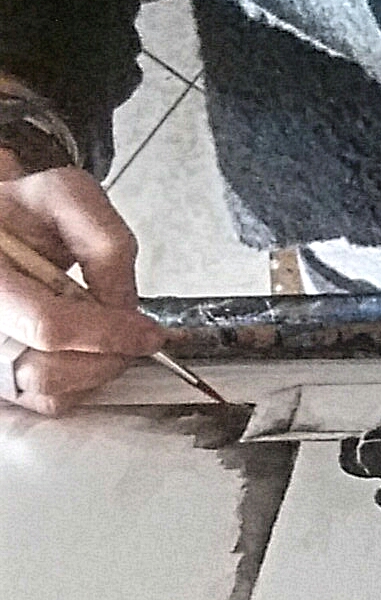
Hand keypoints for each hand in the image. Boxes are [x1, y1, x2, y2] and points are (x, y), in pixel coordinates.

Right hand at [0, 146, 166, 414]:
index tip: (147, 333)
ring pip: (49, 396)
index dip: (108, 334)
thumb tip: (124, 303)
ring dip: (96, 371)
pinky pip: (46, 402)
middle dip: (107, 357)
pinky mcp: (1, 382)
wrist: (2, 232)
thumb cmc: (22, 213)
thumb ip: (104, 241)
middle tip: (132, 334)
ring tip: (104, 334)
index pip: (48, 326)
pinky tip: (87, 349)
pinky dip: (80, 382)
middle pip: (48, 373)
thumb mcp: (64, 197)